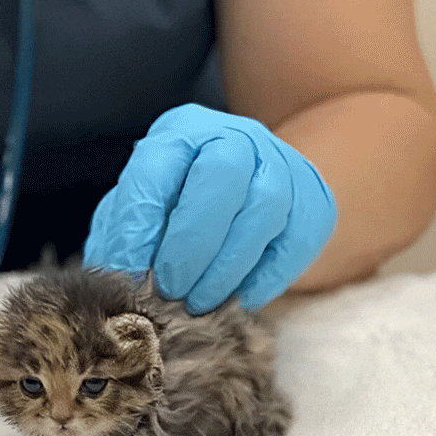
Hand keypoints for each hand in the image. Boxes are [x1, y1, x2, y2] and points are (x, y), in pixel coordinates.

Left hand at [83, 104, 336, 312]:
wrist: (242, 196)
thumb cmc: (174, 208)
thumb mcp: (138, 212)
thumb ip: (125, 235)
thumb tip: (120, 276)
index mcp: (180, 131)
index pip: (156, 165)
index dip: (139, 221)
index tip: (127, 271)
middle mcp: (235, 136)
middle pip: (222, 174)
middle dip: (192, 241)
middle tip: (170, 289)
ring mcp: (283, 165)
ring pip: (265, 206)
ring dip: (227, 266)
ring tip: (198, 304)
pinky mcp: (315, 202)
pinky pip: (297, 240)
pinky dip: (265, 277)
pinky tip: (237, 299)